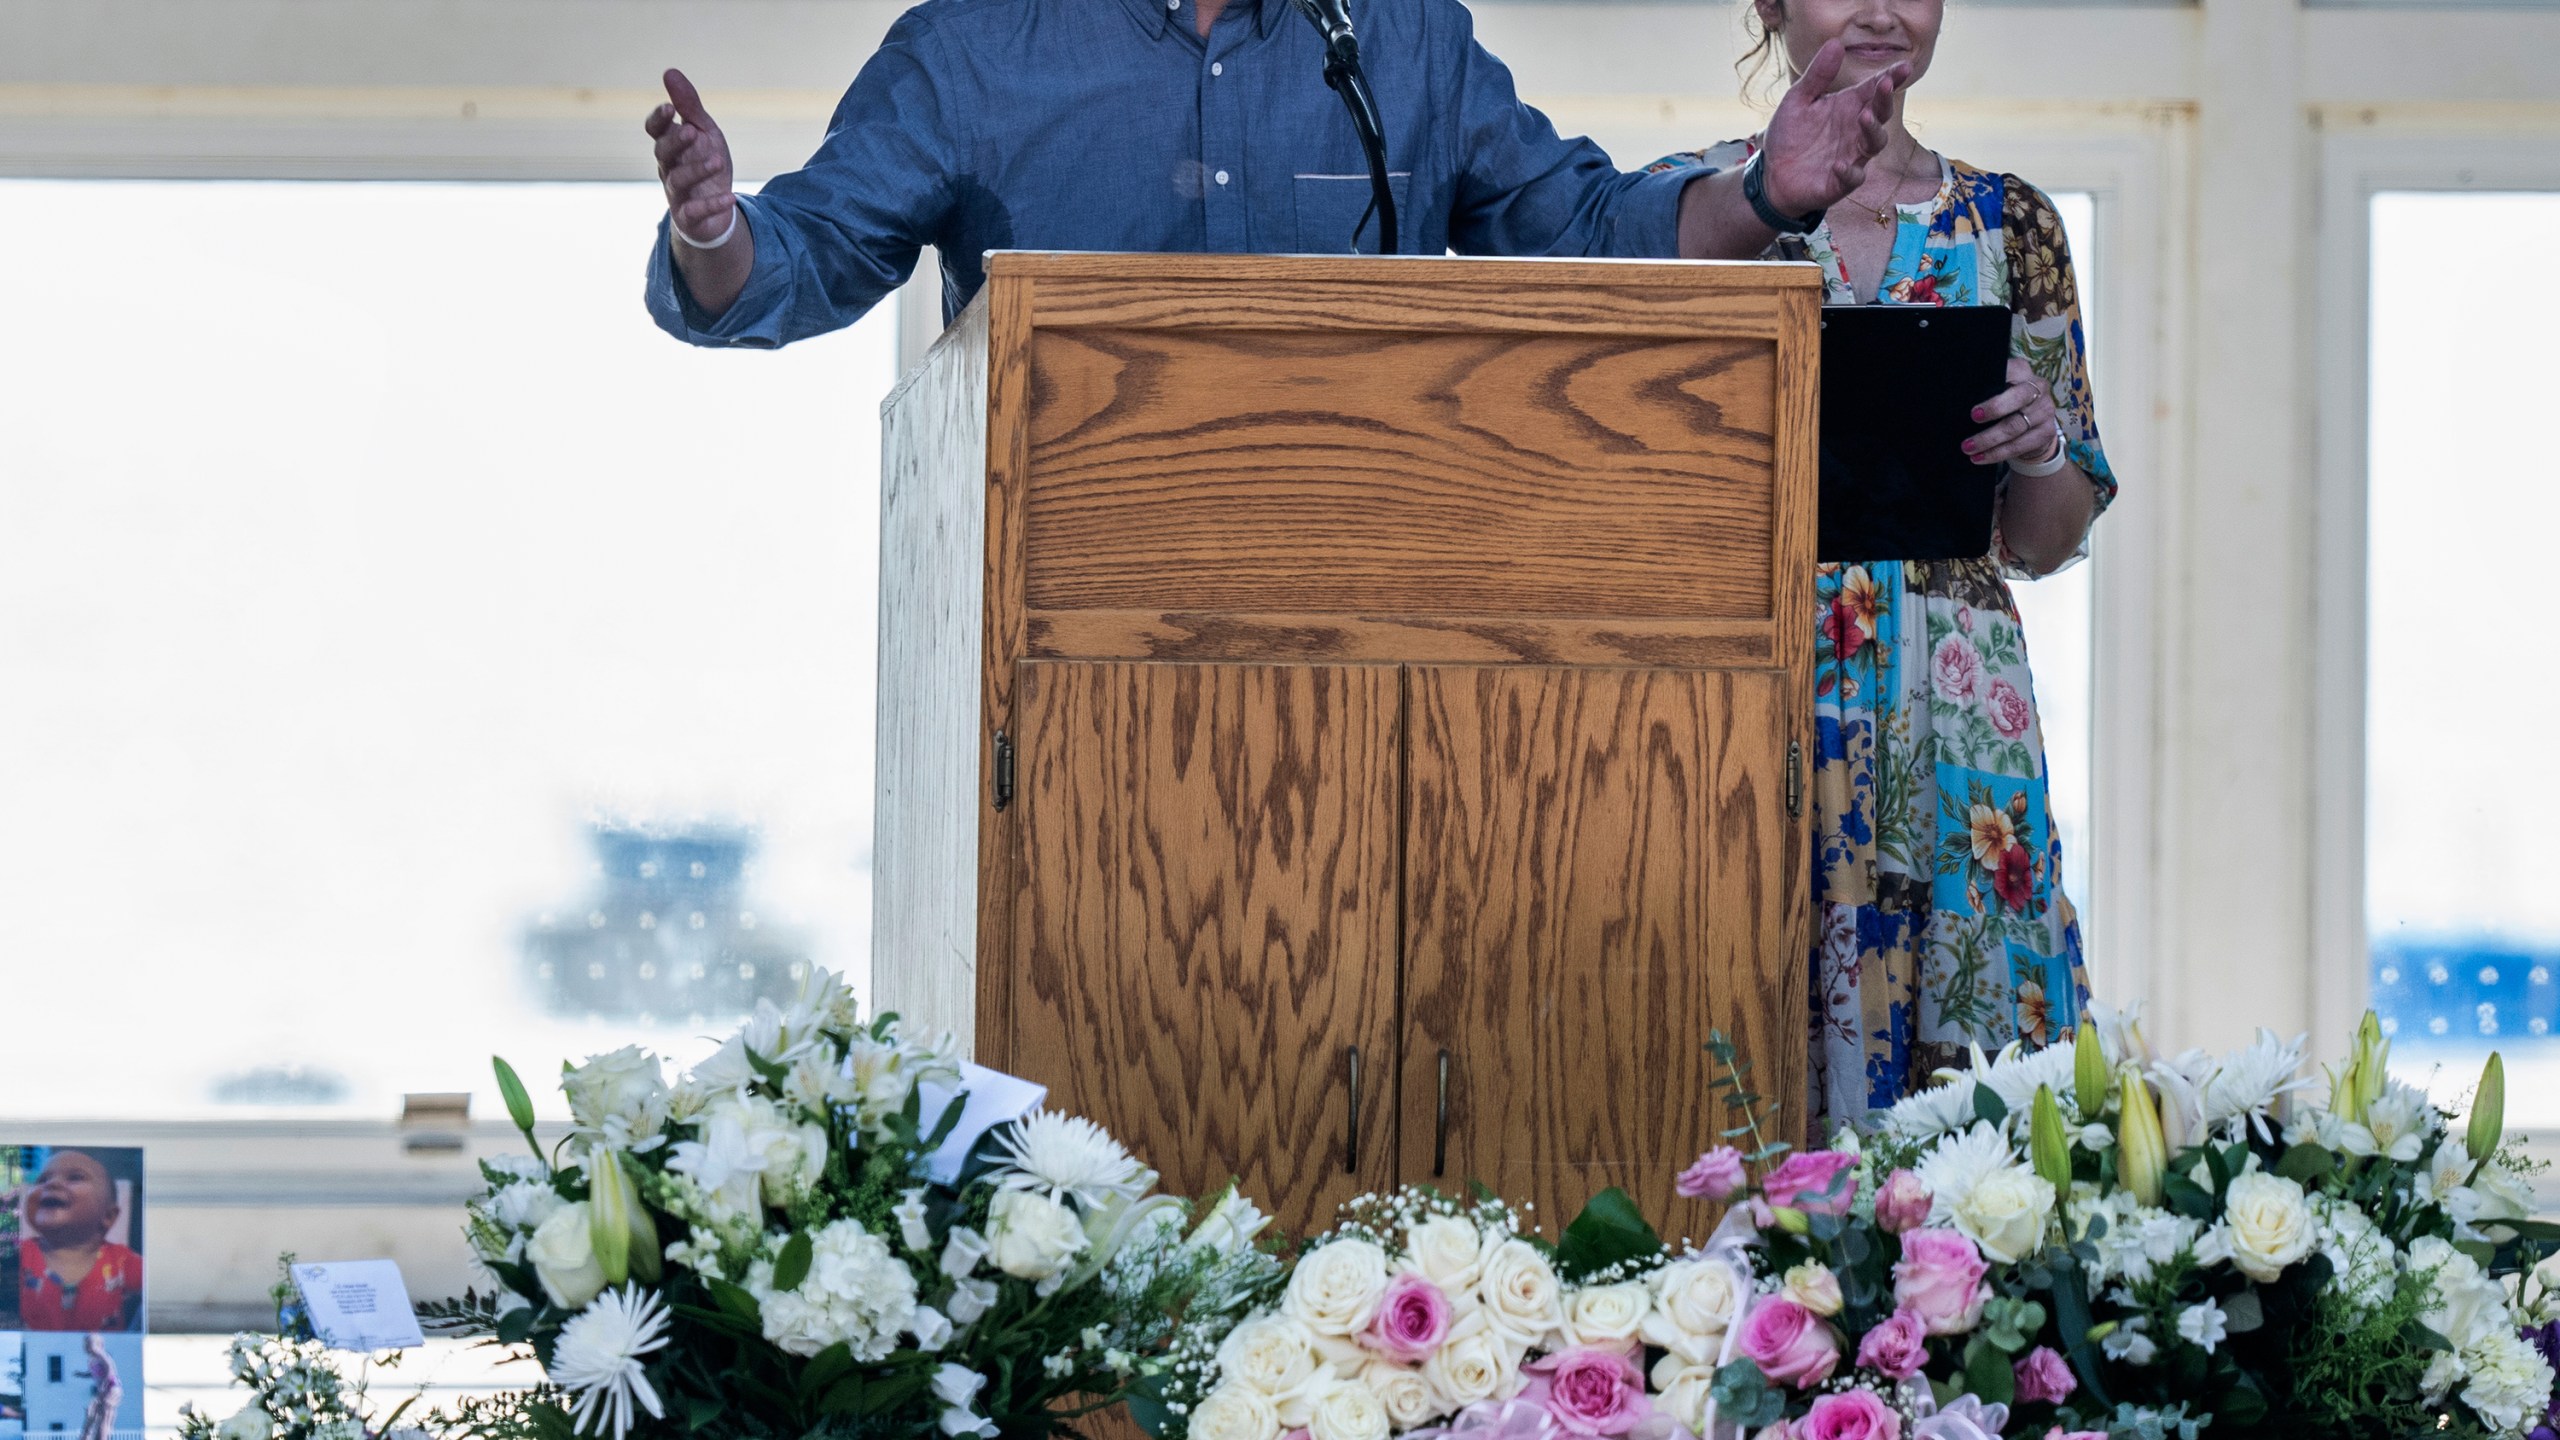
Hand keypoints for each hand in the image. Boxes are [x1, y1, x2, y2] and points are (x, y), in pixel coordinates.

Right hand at [646, 69, 735, 243]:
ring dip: (697, 170)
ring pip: (678, 180)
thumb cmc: (705, 162)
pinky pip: (696, 212)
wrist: (715, 208)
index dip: (659, 119)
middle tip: (691, 132)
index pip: (655, 130)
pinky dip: (712, 205)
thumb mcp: (703, 131)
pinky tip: (730, 197)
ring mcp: (677, 192)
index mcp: (670, 144)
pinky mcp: (689, 216)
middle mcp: (669, 167)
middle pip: (662, 153)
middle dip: (675, 142)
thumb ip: (689, 105)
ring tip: (718, 161)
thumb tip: (669, 71)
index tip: (669, 108)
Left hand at [1756, 40, 1909, 217]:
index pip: (1874, 89)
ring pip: (1874, 143)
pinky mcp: (1840, 182)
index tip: (1904, 66)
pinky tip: (1839, 164)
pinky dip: (1848, 172)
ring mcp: (1852, 156)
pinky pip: (1852, 178)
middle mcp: (1856, 130)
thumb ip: (1817, 75)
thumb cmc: (1790, 135)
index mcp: (1849, 106)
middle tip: (1884, 85)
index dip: (1891, 77)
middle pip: (1880, 113)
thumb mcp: (1798, 99)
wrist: (1771, 173)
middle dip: (1885, 99)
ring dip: (1873, 130)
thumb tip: (1836, 43)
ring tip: (1863, 117)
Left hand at [1965, 357, 2062, 466]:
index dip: (1995, 385)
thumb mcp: (1994, 389)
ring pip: (2015, 426)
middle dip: (1994, 409)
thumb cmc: (2003, 403)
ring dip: (1989, 439)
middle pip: (2018, 398)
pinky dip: (1997, 453)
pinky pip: (2020, 445)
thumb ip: (1981, 389)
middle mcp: (2038, 388)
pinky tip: (1980, 458)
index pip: (2010, 371)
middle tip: (1973, 418)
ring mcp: (2045, 410)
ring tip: (1968, 448)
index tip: (1975, 405)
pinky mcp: (2046, 432)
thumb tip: (1952, 398)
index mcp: (2021, 371)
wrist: (2032, 424)